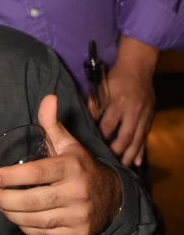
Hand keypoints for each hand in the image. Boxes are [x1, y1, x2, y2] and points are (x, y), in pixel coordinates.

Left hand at [0, 95, 121, 234]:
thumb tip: (48, 98)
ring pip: (35, 220)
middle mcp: (77, 192)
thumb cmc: (82, 168)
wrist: (113, 199)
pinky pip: (43, 233)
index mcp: (72, 167)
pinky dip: (25, 226)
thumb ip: (52, 124)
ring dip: (10, 213)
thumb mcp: (69, 144)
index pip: (36, 173)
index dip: (11, 176)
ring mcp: (78, 216)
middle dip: (5, 199)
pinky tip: (17, 217)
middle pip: (31, 201)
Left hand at [97, 36, 157, 166]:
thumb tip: (84, 121)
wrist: (138, 67)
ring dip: (129, 155)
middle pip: (125, 136)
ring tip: (122, 167)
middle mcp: (133, 111)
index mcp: (118, 102)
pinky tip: (136, 162)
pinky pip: (145, 137)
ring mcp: (143, 115)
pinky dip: (141, 150)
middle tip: (107, 162)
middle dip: (116, 151)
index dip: (100, 137)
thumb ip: (93, 105)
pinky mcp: (149, 118)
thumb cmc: (116, 78)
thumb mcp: (102, 88)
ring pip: (137, 140)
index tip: (91, 147)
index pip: (108, 125)